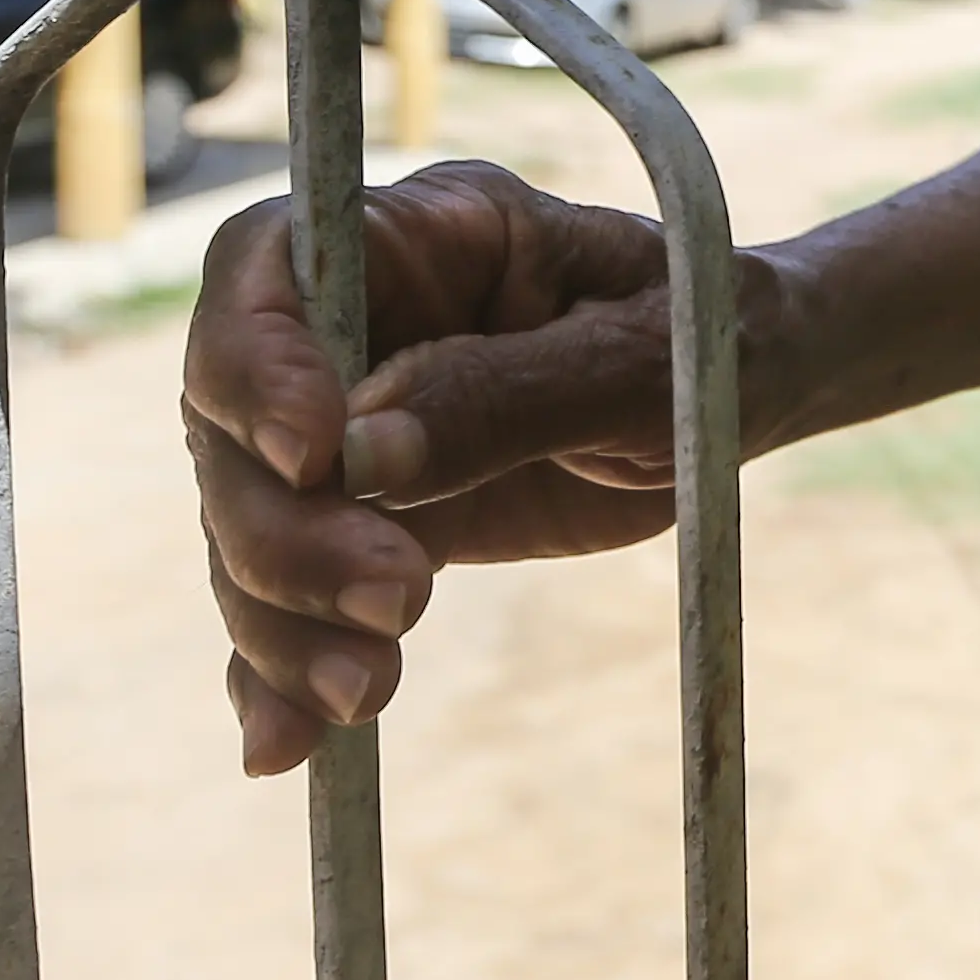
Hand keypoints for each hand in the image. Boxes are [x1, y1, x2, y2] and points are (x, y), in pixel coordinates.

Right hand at [178, 158, 703, 776]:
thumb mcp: (642, 358)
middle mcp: (354, 325)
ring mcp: (348, 429)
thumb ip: (508, 394)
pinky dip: (276, 670)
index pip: (268, 269)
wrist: (750, 390)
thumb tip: (360, 454)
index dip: (255, 359)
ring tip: (369, 690)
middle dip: (284, 525)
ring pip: (247, 521)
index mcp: (421, 236)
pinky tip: (283, 743)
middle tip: (395, 598)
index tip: (310, 455)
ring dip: (282, 618)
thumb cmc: (709, 337)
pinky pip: (290, 598)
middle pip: (230, 418)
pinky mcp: (369, 522)